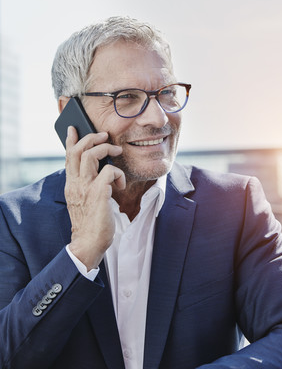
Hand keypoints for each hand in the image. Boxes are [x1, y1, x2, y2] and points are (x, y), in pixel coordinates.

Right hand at [65, 126, 124, 269]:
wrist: (87, 244)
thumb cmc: (89, 223)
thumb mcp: (82, 200)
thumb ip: (85, 184)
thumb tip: (98, 169)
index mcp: (71, 185)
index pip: (68, 157)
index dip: (71, 141)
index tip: (73, 129)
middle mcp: (75, 184)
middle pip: (78, 150)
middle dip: (92, 138)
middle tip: (104, 136)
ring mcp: (85, 188)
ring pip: (91, 155)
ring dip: (106, 149)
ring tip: (116, 151)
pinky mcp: (98, 193)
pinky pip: (109, 171)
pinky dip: (119, 174)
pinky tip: (121, 184)